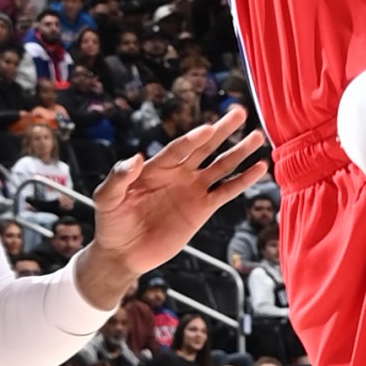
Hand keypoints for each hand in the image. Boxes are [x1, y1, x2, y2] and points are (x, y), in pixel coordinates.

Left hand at [83, 106, 267, 291]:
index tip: (208, 128)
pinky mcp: (203, 209)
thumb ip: (119, 177)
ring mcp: (192, 190)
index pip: (178, 148)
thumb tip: (137, 157)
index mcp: (156, 167)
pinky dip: (243, 181)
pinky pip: (226, 192)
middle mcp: (178, 173)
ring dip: (238, 151)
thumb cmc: (111, 222)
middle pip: (205, 148)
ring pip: (221, 166)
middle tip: (239, 112)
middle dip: (222, 130)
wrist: (123, 253)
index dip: (193, 139)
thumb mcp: (107, 198)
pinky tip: (259, 168)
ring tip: (257, 136)